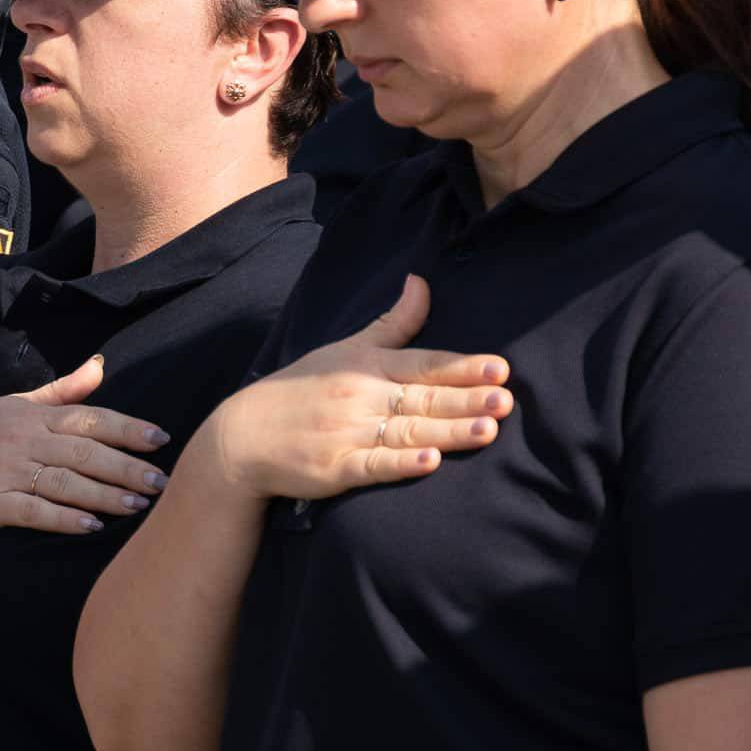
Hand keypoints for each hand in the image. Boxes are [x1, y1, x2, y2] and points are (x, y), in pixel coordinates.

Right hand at [0, 355, 169, 534]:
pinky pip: (33, 511)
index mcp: (31, 416)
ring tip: (138, 506)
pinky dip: (64, 518)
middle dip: (126, 466)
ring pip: (64, 482)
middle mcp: (21, 440)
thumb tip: (100, 365)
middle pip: (83, 452)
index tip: (160, 440)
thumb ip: (61, 391)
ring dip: (104, 494)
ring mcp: (5, 472)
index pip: (87, 418)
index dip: (126, 428)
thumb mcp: (13, 405)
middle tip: (162, 481)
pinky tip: (91, 527)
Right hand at [197, 275, 508, 501]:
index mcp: (366, 366)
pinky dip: (401, 464)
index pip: (422, 364)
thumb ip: (394, 323)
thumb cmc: (302, 388)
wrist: (244, 434)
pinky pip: (373, 466)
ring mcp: (347, 433)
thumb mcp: (346, 348)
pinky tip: (429, 463)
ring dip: (447, 431)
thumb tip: (422, 281)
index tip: (500, 368)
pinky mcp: (335, 469)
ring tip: (487, 429)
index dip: (461, 367)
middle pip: (421, 398)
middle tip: (506, 399)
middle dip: (465, 398)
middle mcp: (359, 396)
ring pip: (406, 432)